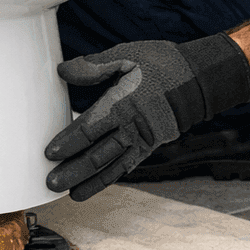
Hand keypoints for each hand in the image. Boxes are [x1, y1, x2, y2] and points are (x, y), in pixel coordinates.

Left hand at [45, 34, 249, 200]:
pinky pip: (126, 167)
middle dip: (73, 170)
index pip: (90, 128)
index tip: (50, 153)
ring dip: (89, 181)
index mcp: (124, 103)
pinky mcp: (149, 146)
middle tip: (51, 182)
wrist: (198, 80)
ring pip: (111, 166)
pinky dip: (108, 179)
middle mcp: (133, 127)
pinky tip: (92, 187)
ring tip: (69, 194)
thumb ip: (94, 66)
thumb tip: (63, 71)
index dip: (69, 142)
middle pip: (98, 154)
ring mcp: (142, 140)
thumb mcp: (127, 55)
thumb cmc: (160, 64)